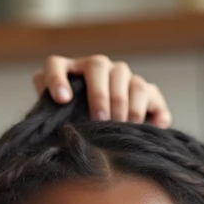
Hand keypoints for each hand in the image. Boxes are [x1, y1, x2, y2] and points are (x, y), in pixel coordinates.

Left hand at [33, 55, 172, 127]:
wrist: (106, 138)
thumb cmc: (75, 128)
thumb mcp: (58, 122)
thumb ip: (47, 112)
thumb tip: (49, 106)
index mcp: (69, 73)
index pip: (55, 65)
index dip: (57, 79)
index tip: (62, 99)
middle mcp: (98, 69)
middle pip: (99, 66)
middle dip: (100, 94)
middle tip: (100, 119)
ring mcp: (124, 79)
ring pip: (129, 79)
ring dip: (127, 104)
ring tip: (124, 126)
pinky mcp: (149, 94)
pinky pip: (153, 96)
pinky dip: (155, 112)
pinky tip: (153, 127)